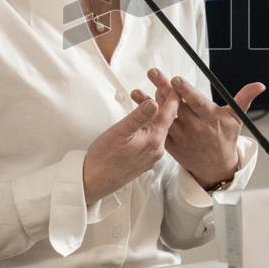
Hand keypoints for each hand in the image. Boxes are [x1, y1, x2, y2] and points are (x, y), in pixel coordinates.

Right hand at [82, 87, 179, 204]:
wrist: (93, 182)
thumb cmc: (104, 156)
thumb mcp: (120, 131)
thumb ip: (139, 116)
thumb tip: (154, 102)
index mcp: (154, 140)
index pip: (169, 114)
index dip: (172, 98)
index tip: (175, 85)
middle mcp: (157, 150)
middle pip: (166, 122)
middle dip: (165, 104)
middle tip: (164, 89)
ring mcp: (152, 157)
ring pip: (159, 131)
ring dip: (157, 116)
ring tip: (154, 102)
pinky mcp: (145, 161)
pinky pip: (153, 140)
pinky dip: (151, 128)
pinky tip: (145, 123)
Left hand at [141, 68, 264, 188]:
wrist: (215, 167)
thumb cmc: (225, 138)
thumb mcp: (237, 119)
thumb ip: (244, 99)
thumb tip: (259, 85)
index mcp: (210, 119)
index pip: (197, 103)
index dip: (186, 91)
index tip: (177, 80)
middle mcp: (195, 128)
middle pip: (177, 105)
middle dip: (164, 88)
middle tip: (154, 73)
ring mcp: (181, 137)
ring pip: (165, 117)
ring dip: (150, 103)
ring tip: (138, 90)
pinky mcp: (171, 145)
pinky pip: (157, 130)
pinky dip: (148, 118)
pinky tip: (138, 105)